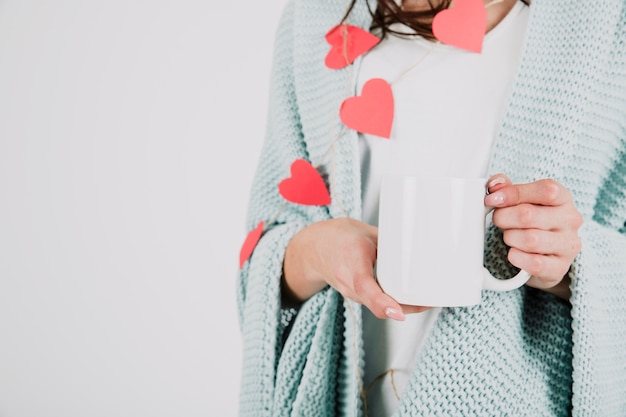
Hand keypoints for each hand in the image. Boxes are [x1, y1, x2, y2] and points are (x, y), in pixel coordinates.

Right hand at [283, 217, 428, 319]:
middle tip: (431, 301)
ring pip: (379, 307)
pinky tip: (412, 300)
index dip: (382, 302)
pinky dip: (395, 305)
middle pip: (376, 302)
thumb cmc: (342, 238)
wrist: (316, 248)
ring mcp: (350, 293)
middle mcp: (347, 281)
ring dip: (403, 307)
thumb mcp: (368, 233)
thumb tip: (420, 249)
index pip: (364, 286)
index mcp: (351, 259)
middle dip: (405, 306)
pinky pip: (377, 305)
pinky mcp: (356, 298)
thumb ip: (391, 244)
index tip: (398, 312)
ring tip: (428, 301)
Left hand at [484, 174, 582, 298]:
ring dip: (510, 238)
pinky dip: (516, 257)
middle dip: (504, 218)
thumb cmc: (531, 222)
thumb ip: (506, 187)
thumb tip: (495, 184)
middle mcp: (570, 220)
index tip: (492, 199)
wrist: (545, 255)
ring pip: (529, 240)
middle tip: (499, 221)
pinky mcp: (560, 267)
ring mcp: (568, 245)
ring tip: (510, 237)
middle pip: (528, 215)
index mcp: (563, 198)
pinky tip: (515, 252)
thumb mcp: (522, 200)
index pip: (545, 190)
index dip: (513, 193)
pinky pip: (533, 263)